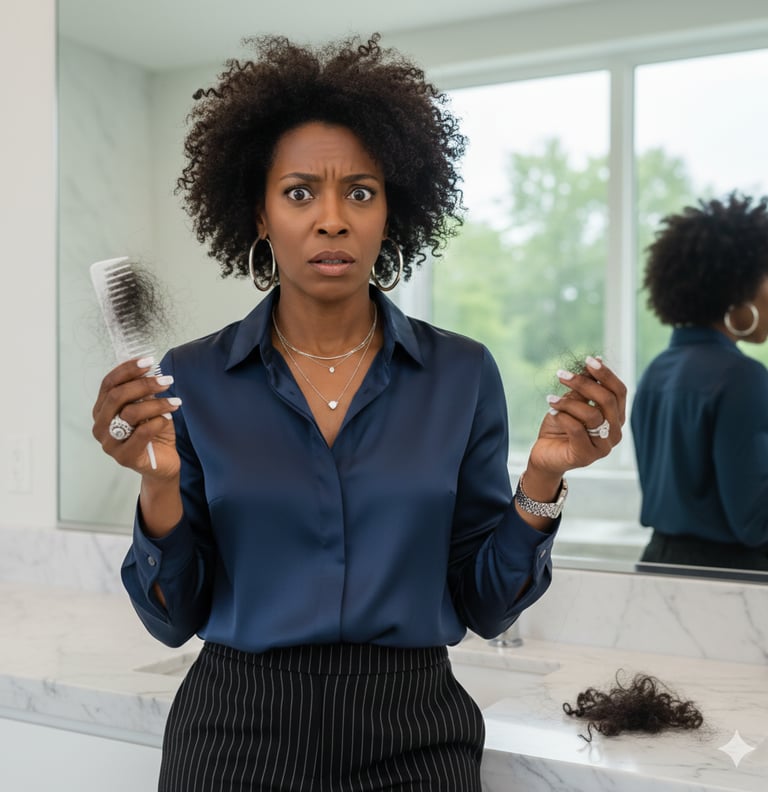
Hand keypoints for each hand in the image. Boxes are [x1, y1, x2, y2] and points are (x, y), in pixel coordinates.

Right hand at [92, 357, 181, 478]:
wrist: (163, 463)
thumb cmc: (154, 433)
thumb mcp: (149, 407)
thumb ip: (144, 393)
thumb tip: (150, 371)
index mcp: (102, 410)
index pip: (108, 383)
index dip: (127, 369)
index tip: (149, 361)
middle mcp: (100, 426)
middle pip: (117, 396)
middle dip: (144, 384)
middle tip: (167, 381)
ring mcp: (109, 443)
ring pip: (130, 413)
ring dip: (157, 404)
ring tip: (175, 402)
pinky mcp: (124, 457)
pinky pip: (142, 433)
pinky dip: (158, 422)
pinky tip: (168, 419)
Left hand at [528, 355, 626, 479]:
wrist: (545, 454)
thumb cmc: (560, 427)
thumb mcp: (572, 403)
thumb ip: (584, 389)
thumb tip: (595, 360)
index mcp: (615, 417)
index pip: (619, 391)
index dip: (606, 374)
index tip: (588, 360)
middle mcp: (614, 432)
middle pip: (608, 401)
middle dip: (584, 384)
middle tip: (562, 375)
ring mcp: (602, 447)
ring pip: (592, 415)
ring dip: (568, 402)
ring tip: (550, 398)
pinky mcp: (586, 456)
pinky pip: (577, 430)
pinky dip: (563, 417)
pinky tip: (551, 413)